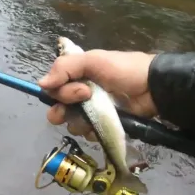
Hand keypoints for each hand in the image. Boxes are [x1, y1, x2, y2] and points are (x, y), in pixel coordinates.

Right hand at [38, 49, 157, 140]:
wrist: (153, 88)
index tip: (80, 90)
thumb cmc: (124, 70)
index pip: (52, 89)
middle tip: (84, 102)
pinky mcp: (101, 126)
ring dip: (79, 122)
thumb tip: (40, 84)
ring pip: (71, 124)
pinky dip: (91, 131)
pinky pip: (86, 134)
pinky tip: (102, 125)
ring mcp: (90, 112)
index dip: (59, 92)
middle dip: (64, 110)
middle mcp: (79, 94)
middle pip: (57, 109)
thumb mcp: (93, 60)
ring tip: (97, 115)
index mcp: (75, 76)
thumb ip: (65, 68)